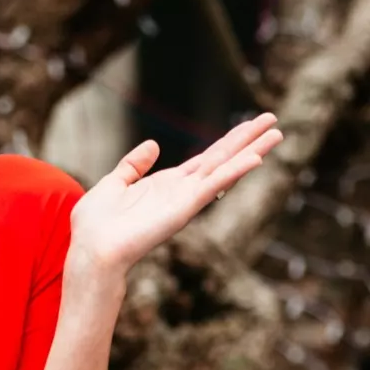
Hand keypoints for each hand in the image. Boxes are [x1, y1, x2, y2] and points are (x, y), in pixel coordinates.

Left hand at [67, 112, 283, 280]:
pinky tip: (255, 157)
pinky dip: (234, 171)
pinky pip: (213, 186)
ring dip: (251, 151)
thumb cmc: (96, 224)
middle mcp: (181, 190)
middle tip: (273, 120)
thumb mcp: (113, 183)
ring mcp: (185, 199)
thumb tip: (153, 145)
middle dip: (247, 139)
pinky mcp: (183, 208)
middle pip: (221, 159)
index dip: (227, 141)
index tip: (249, 125)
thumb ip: (133, 165)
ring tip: (277, 133)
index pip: (205, 158)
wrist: (92, 249)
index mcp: (166, 184)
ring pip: (224, 168)